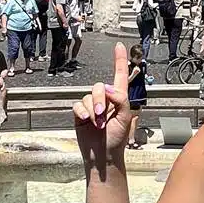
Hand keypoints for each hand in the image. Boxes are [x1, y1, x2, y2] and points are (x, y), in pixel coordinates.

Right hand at [73, 43, 131, 160]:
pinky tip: (86, 120)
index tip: (118, 46)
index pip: (119, 75)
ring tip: (97, 124)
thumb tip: (106, 88)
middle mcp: (105, 100)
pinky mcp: (80, 114)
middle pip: (98, 86)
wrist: (103, 156)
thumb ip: (120, 99)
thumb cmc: (117, 138)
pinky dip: (82, 112)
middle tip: (102, 115)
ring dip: (92, 109)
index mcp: (119, 98)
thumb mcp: (126, 117)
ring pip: (88, 96)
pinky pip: (78, 105)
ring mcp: (92, 107)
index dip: (119, 60)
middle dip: (100, 99)